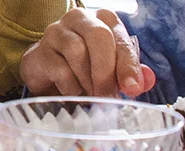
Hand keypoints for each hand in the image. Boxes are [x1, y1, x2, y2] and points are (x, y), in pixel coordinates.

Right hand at [21, 8, 155, 97]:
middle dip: (106, 71)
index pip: (120, 39)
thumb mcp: (111, 68)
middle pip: (98, 37)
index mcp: (103, 19)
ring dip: (88, 80)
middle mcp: (79, 19)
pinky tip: (74, 92)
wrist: (46, 72)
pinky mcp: (39, 52)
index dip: (128, 65)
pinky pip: (59, 70)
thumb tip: (145, 82)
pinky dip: (71, 86)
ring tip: (93, 96)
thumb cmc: (83, 67)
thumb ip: (130, 72)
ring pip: (77, 52)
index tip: (133, 89)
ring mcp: (56, 32)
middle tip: (109, 96)